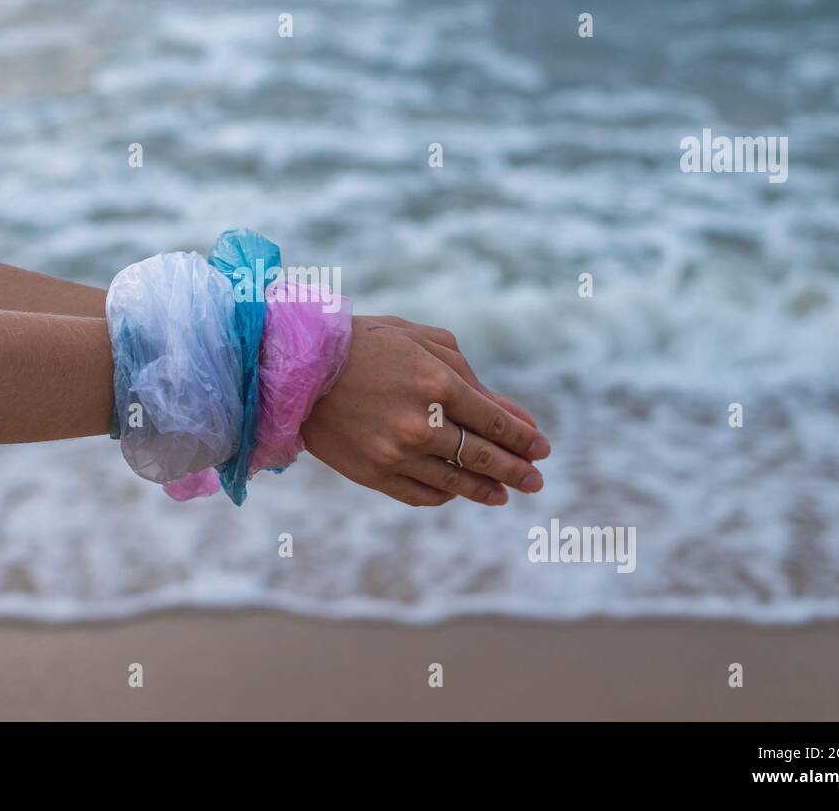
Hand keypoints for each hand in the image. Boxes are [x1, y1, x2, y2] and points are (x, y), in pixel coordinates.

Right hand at [300, 315, 548, 506]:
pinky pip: (421, 494)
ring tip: (505, 493)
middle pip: (483, 456)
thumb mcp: (423, 343)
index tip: (541, 448)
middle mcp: (421, 423)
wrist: (297, 367)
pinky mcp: (373, 474)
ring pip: (456, 482)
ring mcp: (396, 453)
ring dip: (487, 489)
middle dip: (516, 470)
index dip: (523, 438)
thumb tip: (517, 418)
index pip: (496, 420)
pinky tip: (459, 491)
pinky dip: (446, 495)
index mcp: (437, 382)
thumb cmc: (366, 344)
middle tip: (536, 480)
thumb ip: (472, 378)